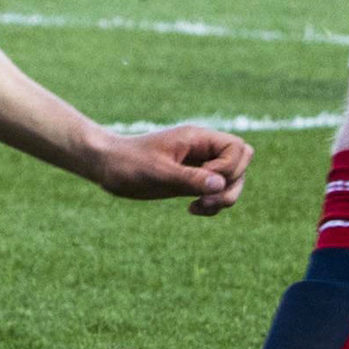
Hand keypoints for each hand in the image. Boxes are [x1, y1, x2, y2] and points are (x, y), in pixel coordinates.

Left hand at [94, 124, 252, 215]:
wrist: (106, 166)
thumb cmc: (128, 164)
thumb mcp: (158, 172)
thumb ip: (189, 178)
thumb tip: (221, 184)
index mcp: (197, 139)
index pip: (238, 148)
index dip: (229, 168)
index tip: (203, 178)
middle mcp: (202, 150)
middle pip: (241, 163)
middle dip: (232, 185)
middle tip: (205, 198)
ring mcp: (198, 164)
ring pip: (232, 180)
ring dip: (224, 198)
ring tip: (198, 207)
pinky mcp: (191, 180)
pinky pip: (217, 191)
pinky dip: (213, 204)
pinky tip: (192, 209)